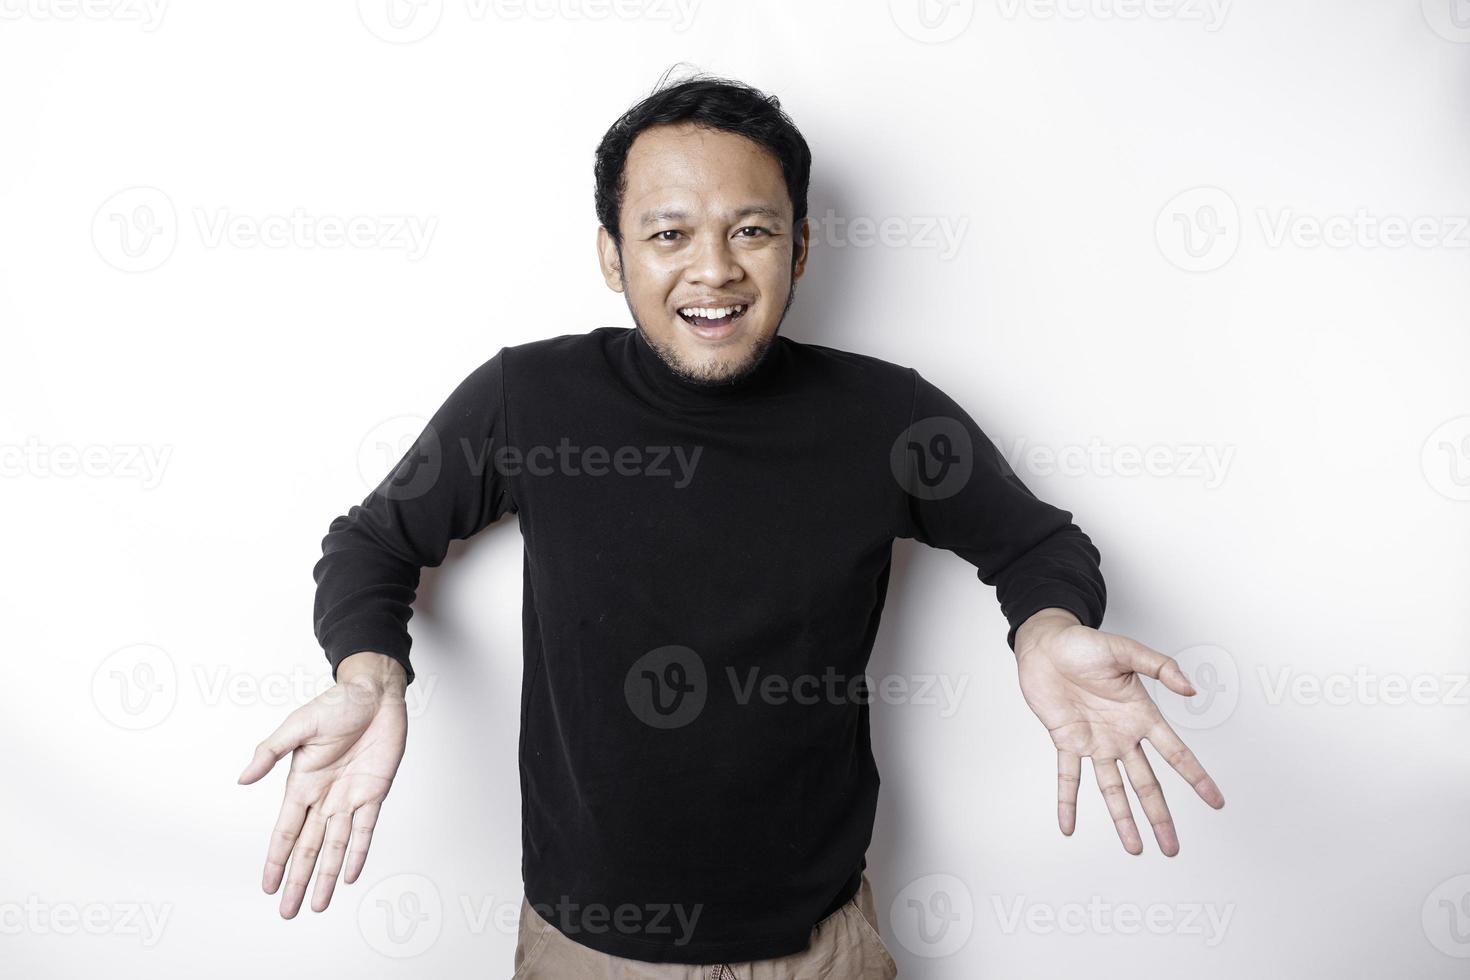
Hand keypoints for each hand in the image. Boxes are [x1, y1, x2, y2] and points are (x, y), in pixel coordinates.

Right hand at [236, 652, 407, 916]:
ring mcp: (350, 797)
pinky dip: (359, 853)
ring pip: (336, 846)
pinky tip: (350, 875)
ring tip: (317, 905)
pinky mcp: (375, 792)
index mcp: (302, 784)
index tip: (267, 887)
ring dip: (325, 876)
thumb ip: (270, 752)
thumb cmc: (336, 704)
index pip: (285, 832)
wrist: (375, 694)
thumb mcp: (298, 725)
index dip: (276, 860)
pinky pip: (366, 829)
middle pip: (307, 848)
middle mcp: (323, 797)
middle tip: (288, 912)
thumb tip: (243, 778)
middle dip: (297, 880)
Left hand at [1013, 609, 1224, 855]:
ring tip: (1135, 848)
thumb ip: (1160, 666)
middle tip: (1172, 848)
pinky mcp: (1066, 741)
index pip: (1175, 753)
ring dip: (1122, 819)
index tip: (1216, 801)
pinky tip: (1068, 826)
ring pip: (1113, 789)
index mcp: (1141, 715)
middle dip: (1160, 816)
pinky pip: (1068, 778)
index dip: (1196, 777)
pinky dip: (1067, 802)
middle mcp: (1121, 735)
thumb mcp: (1126, 650)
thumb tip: (1190, 689)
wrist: (1045, 645)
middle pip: (1147, 784)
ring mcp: (1094, 742)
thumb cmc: (1085, 644)